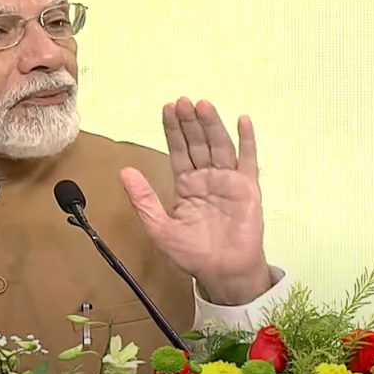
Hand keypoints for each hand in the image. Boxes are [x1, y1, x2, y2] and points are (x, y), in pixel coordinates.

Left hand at [120, 97, 270, 305]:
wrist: (222, 273)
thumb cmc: (192, 253)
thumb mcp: (159, 227)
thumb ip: (143, 199)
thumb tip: (124, 172)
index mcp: (186, 184)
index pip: (178, 151)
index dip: (173, 130)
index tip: (167, 109)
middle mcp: (207, 177)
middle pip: (197, 143)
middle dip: (189, 123)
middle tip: (181, 101)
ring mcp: (228, 181)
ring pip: (219, 146)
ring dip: (211, 125)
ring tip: (202, 105)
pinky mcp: (248, 189)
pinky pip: (248, 160)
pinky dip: (247, 140)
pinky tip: (242, 121)